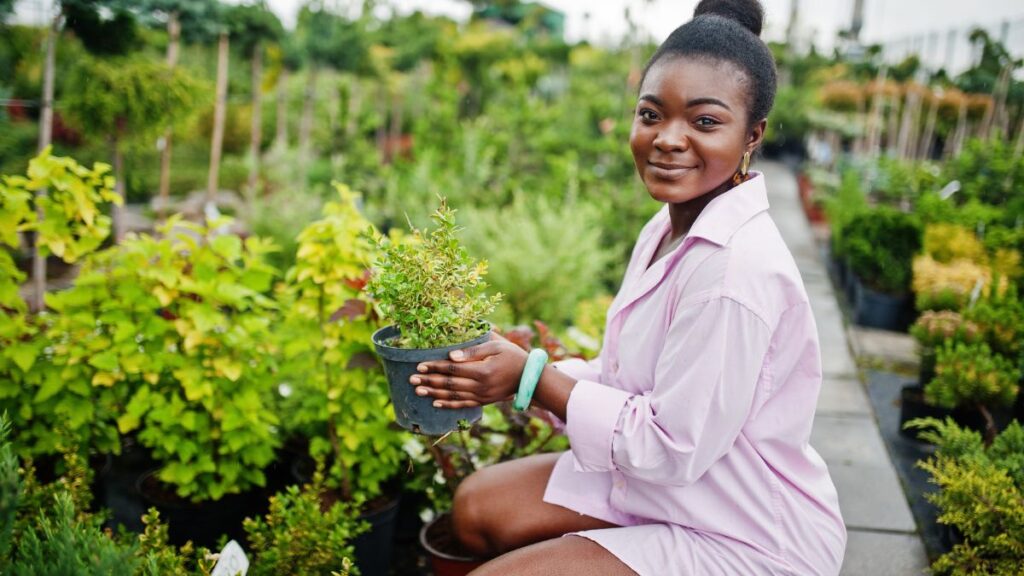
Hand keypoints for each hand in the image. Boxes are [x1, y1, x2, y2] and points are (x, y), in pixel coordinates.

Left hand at [410, 332, 528, 408]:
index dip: (435, 367)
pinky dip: (448, 404)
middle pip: (449, 384)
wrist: (530, 377)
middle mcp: (481, 386)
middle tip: (412, 379)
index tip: (420, 366)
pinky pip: (463, 405)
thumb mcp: (496, 345)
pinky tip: (435, 403)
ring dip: (434, 394)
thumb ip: (474, 350)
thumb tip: (451, 355)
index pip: (453, 369)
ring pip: (453, 396)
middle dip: (429, 381)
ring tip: (418, 391)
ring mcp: (482, 396)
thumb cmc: (513, 355)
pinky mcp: (484, 402)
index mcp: (483, 370)